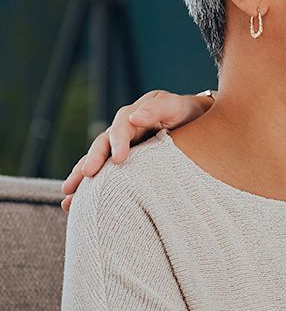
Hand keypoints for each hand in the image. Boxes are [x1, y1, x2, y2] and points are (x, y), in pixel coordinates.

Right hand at [61, 89, 213, 211]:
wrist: (192, 121)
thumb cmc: (184, 113)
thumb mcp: (174, 105)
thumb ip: (157, 108)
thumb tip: (135, 118)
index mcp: (132, 117)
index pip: (121, 128)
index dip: (118, 142)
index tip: (119, 159)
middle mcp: (121, 133)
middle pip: (101, 145)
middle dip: (92, 160)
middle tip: (87, 175)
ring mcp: (120, 148)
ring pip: (97, 162)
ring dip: (81, 178)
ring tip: (68, 197)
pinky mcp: (124, 164)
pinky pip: (105, 175)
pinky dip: (90, 189)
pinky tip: (75, 205)